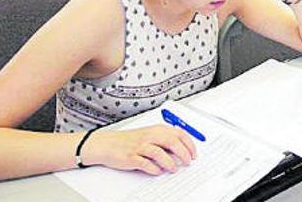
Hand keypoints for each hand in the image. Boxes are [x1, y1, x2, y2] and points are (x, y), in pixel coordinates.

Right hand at [81, 125, 195, 175]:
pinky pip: (145, 164)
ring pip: (159, 153)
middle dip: (183, 153)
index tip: (194, 153)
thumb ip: (165, 141)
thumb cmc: (131, 140)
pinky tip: (158, 171)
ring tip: (174, 169)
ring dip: (169, 162)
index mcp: (157, 129)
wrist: (107, 144)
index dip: (189, 144)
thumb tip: (182, 151)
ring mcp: (140, 146)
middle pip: (171, 142)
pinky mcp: (131, 157)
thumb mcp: (150, 136)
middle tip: (188, 162)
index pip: (179, 133)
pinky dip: (154, 169)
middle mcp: (149, 136)